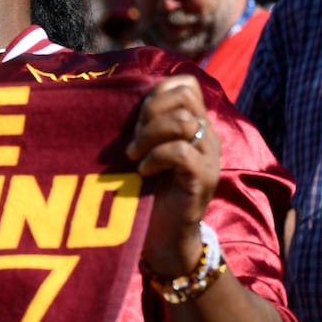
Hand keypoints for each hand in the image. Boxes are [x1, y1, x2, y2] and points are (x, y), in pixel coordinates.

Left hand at [126, 74, 220, 275]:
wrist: (162, 237)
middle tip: (132, 140)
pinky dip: (156, 157)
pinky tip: (143, 170)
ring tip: (134, 157)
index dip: (158, 92)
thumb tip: (113, 99)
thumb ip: (140, 126)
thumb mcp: (141, 151)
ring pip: (184, 121)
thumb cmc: (144, 192)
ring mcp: (208, 156)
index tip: (136, 118)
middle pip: (185, 96)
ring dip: (150, 135)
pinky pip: (181, 152)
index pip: (186, 84)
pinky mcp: (203, 178)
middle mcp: (206, 135)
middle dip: (151, 112)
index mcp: (192, 124)